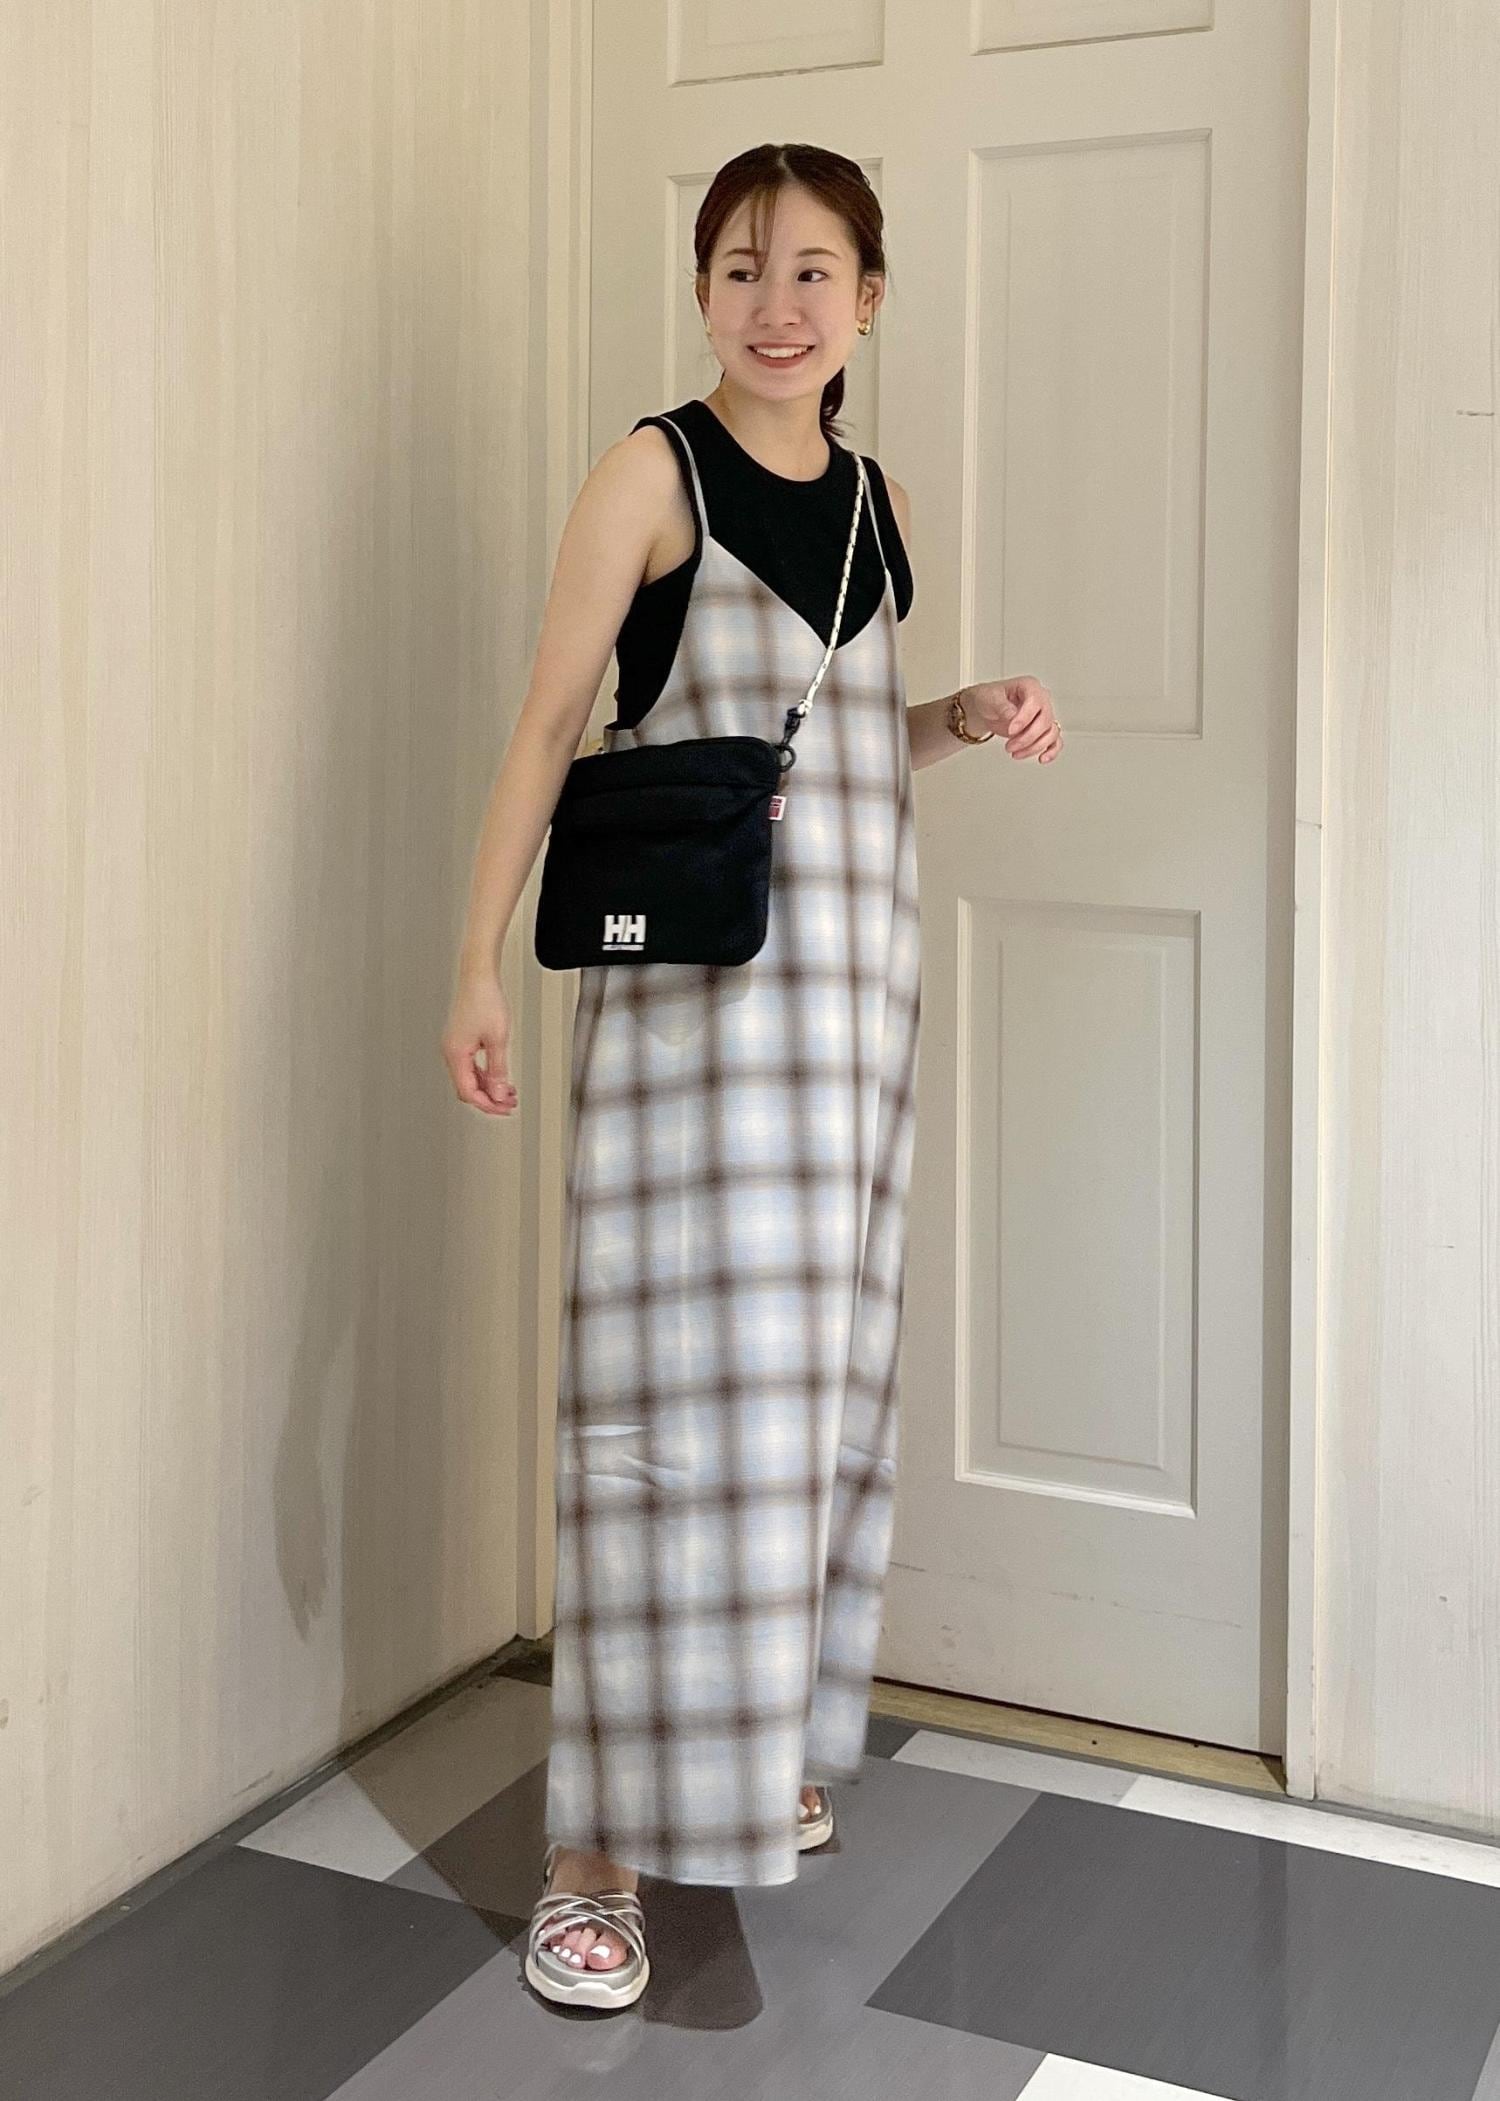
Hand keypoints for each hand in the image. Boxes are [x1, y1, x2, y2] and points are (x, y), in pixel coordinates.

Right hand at [441, 971, 518, 1115]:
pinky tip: (498, 1077)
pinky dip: (484, 1075)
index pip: (469, 1092)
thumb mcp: (498, 1039)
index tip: (504, 1109)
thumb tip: (499, 1093)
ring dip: (488, 1087)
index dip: (488, 1104)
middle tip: (509, 1104)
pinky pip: (470, 1066)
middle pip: (467, 1088)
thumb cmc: (485, 999)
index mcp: (456, 1054)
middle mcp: (451, 1052)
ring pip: (469, 1078)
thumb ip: (498, 1070)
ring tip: (508, 1092)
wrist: (478, 977)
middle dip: (489, 1098)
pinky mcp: (460, 1040)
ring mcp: (454, 1046)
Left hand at [961, 676, 1061, 762]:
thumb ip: (1002, 707)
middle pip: (1045, 720)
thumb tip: (1013, 717)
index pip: (1035, 702)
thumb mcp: (991, 699)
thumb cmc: (990, 699)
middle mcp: (1041, 700)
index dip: (1024, 718)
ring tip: (1015, 753)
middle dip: (1027, 737)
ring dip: (1034, 747)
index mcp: (1030, 686)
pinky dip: (1051, 751)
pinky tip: (1042, 758)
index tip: (1011, 730)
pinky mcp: (1043, 730)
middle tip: (1009, 746)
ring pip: (1050, 733)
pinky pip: (1055, 741)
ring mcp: (1044, 715)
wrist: (987, 710)